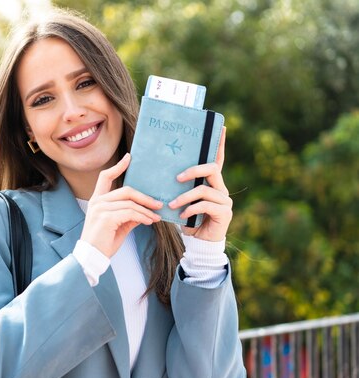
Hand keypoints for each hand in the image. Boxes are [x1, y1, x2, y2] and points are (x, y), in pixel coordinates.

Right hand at [80, 153, 162, 257]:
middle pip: (126, 190)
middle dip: (145, 197)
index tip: (129, 158)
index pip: (105, 177)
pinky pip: (130, 212)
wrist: (91, 257)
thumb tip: (145, 211)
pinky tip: (148, 222)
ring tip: (156, 217)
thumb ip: (129, 215)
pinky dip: (142, 216)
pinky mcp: (106, 217)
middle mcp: (97, 201)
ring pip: (130, 203)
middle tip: (158, 204)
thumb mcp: (119, 226)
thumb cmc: (103, 243)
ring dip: (146, 210)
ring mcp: (101, 208)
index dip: (118, 167)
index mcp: (97, 200)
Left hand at [168, 126, 231, 241]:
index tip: (220, 127)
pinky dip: (191, 209)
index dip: (219, 144)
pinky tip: (182, 215)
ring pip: (204, 189)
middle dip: (193, 170)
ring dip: (185, 196)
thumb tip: (161, 171)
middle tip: (177, 178)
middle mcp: (221, 188)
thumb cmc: (188, 219)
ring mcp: (224, 200)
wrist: (198, 242)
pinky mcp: (224, 213)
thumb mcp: (181, 200)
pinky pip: (205, 205)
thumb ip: (178, 187)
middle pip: (211, 169)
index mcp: (212, 182)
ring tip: (172, 204)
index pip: (217, 159)